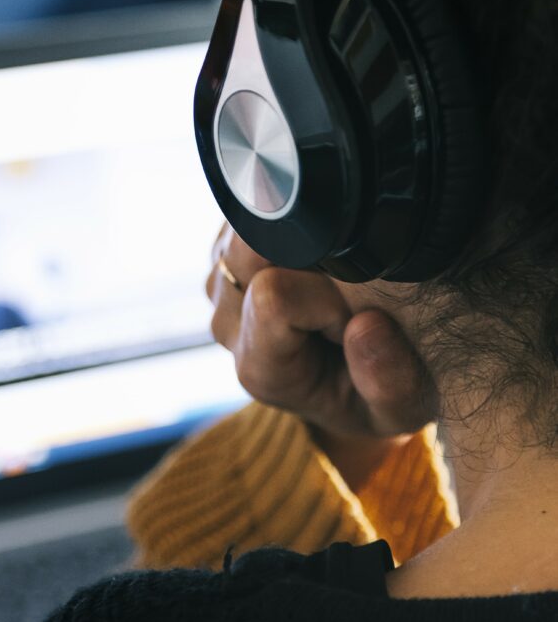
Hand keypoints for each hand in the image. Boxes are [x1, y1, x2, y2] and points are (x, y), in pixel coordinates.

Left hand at [206, 227, 437, 486]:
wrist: (352, 383)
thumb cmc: (377, 393)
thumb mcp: (400, 407)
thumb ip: (388, 382)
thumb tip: (365, 327)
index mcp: (260, 367)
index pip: (274, 297)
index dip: (327, 295)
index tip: (358, 315)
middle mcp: (228, 325)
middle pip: (249, 251)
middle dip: (309, 254)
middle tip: (346, 287)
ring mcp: (221, 288)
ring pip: (246, 227)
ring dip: (297, 238)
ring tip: (329, 279)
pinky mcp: (226, 254)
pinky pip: (250, 215)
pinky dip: (289, 225)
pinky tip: (312, 262)